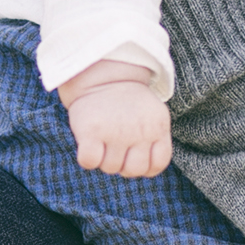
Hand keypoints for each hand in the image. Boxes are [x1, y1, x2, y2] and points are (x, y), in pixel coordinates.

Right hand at [59, 58, 173, 176]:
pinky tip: (89, 144)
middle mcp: (139, 131)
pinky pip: (89, 161)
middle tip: (115, 147)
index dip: (144, 166)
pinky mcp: (91, 130)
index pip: (157, 165)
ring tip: (102, 140)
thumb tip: (146, 170)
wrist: (103, 74)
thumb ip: (155, 139)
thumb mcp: (151, 114)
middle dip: (122, 164)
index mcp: (157, 127)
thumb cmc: (127, 101)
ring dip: (103, 159)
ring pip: (110, 167)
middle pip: (132, 171)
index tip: (134, 154)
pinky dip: (87, 158)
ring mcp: (116, 131)